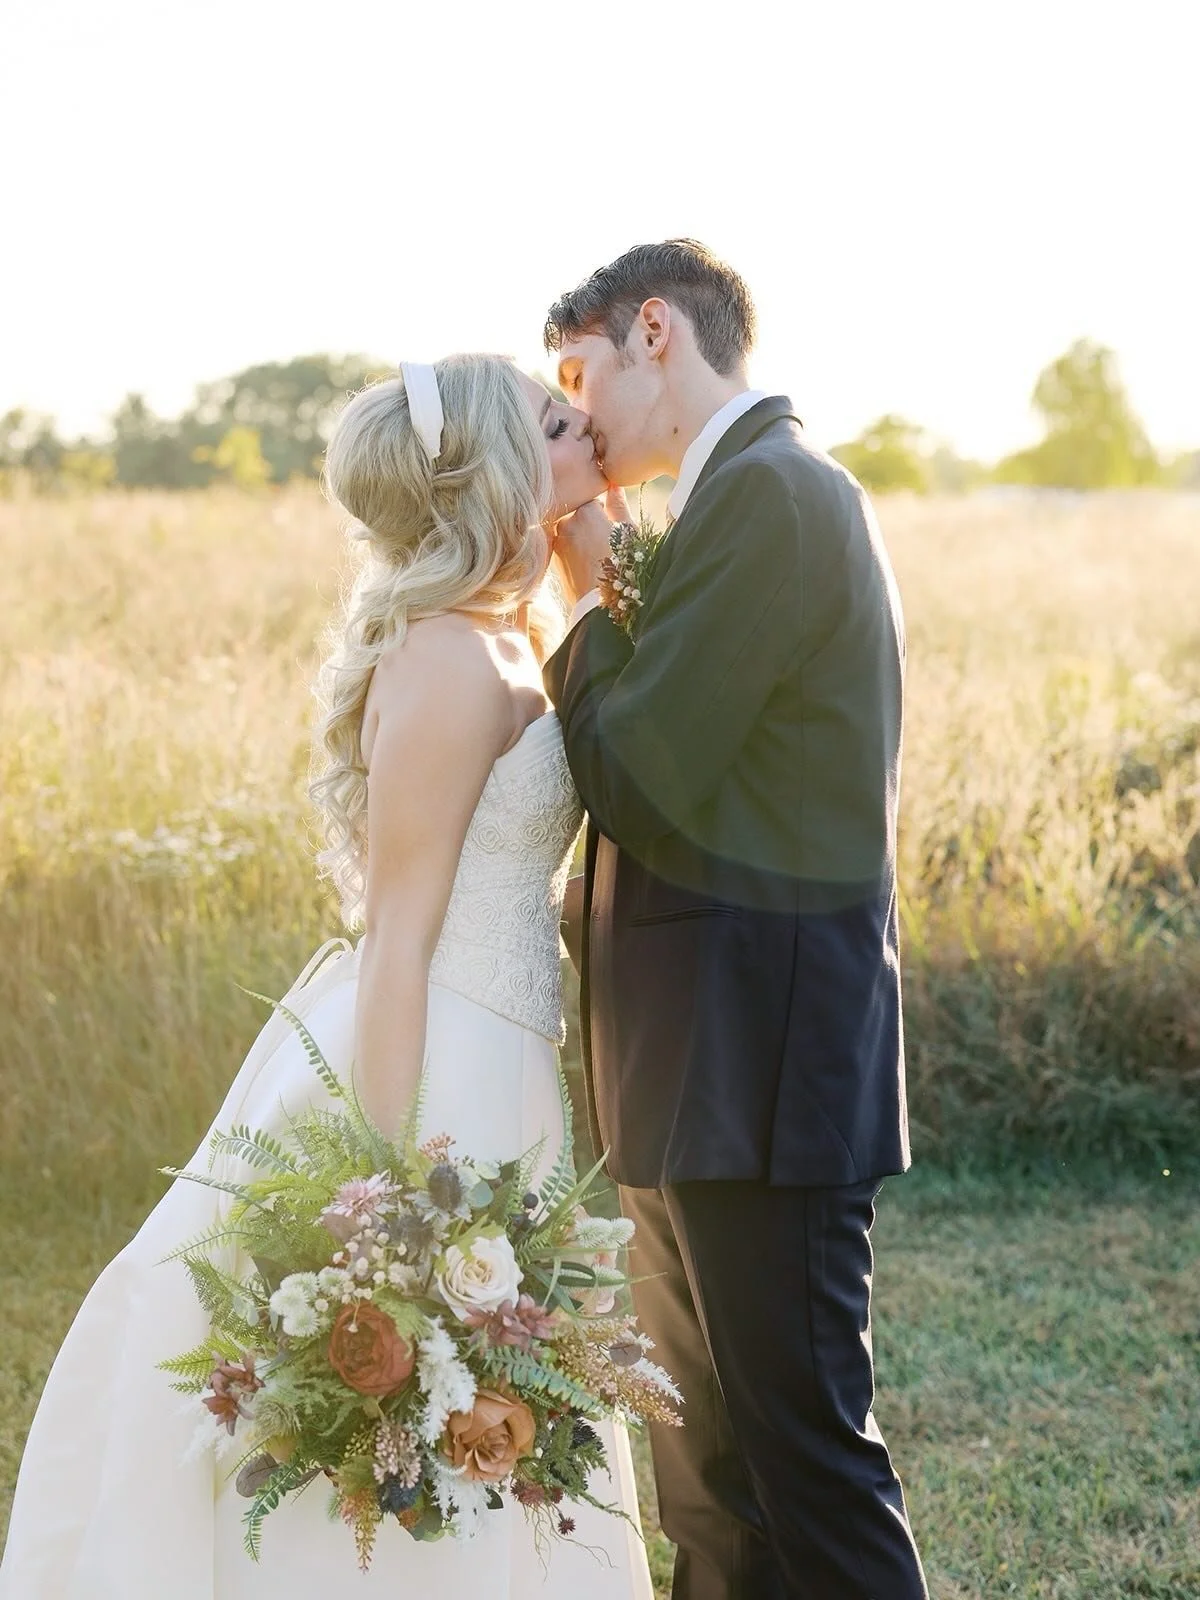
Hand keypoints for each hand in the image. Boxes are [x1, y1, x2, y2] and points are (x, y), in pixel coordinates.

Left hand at [551, 487, 631, 608]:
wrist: (602, 605)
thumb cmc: (623, 567)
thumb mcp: (629, 533)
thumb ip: (619, 506)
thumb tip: (613, 486)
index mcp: (586, 512)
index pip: (593, 501)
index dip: (604, 512)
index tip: (612, 525)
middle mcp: (566, 523)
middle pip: (578, 514)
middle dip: (589, 523)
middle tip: (604, 542)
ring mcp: (557, 541)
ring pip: (570, 531)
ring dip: (580, 537)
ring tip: (596, 555)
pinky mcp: (553, 559)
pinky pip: (564, 547)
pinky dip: (573, 551)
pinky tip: (587, 564)